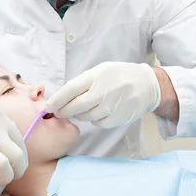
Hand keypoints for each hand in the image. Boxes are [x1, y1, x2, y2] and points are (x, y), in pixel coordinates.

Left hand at [45, 62, 160, 128]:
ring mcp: (114, 104)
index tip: (48, 107)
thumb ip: (83, 83)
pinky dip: (95, 120)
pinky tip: (98, 112)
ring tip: (82, 109)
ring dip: (80, 115)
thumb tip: (61, 97)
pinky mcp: (120, 117)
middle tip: (58, 113)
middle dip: (64, 111)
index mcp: (98, 75)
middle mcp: (106, 90)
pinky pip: (99, 123)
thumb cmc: (118, 77)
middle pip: (78, 106)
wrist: (147, 85)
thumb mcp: (100, 71)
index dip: (57, 100)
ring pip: (87, 116)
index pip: (72, 89)